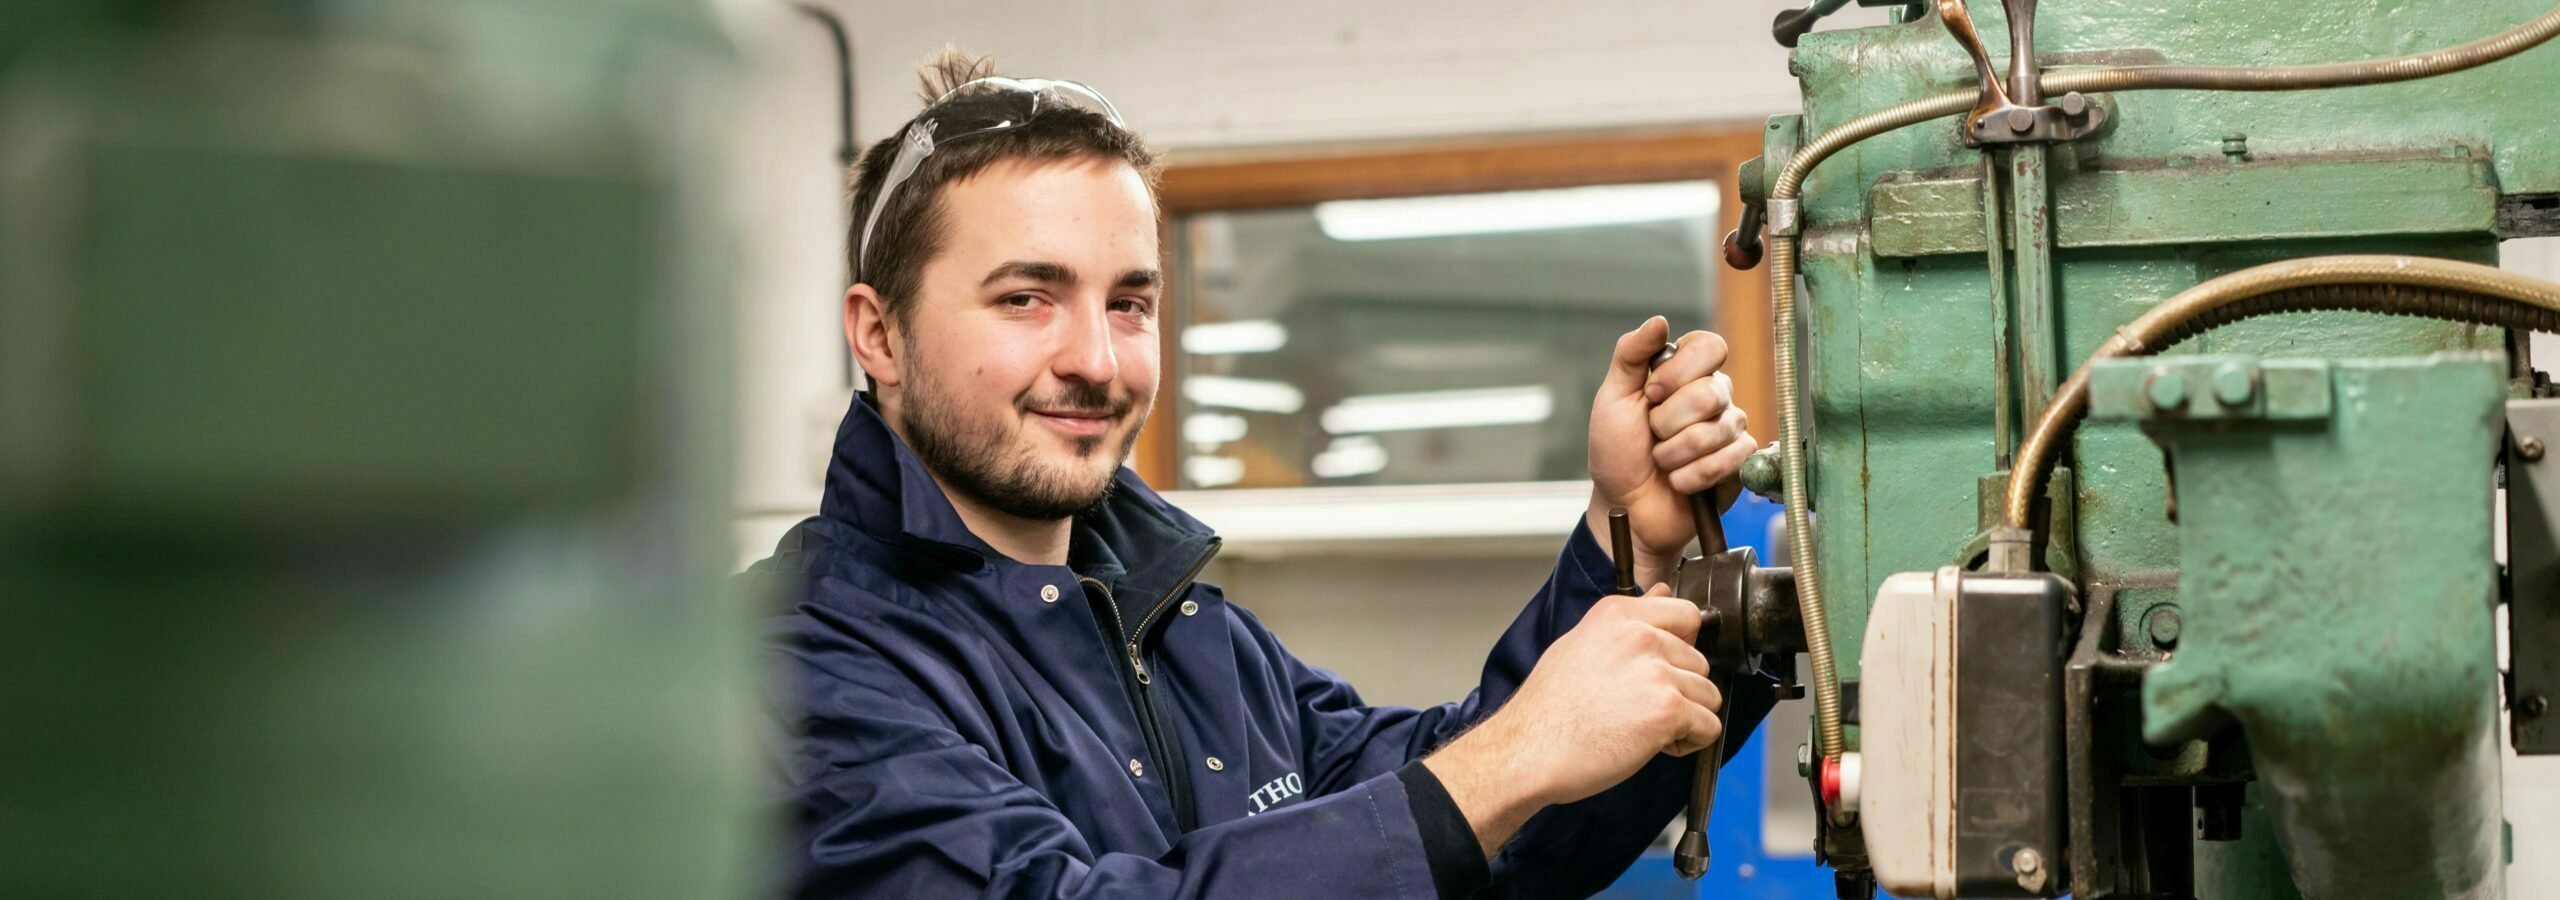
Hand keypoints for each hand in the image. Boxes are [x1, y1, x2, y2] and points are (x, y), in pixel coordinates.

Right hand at [1422, 584, 1725, 855]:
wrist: (1527, 750)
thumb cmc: (1547, 708)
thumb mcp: (1582, 643)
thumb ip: (1629, 621)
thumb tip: (1663, 590)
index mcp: (1618, 614)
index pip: (1686, 613)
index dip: (1682, 646)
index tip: (1661, 669)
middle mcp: (1640, 635)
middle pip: (1700, 660)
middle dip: (1680, 689)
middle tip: (1638, 709)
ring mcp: (1656, 671)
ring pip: (1709, 694)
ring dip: (1686, 717)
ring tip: (1643, 728)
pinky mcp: (1667, 708)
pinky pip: (1709, 725)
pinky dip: (1689, 742)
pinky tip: (1653, 745)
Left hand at [1586, 317, 1754, 584]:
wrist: (1625, 506)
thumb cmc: (1617, 453)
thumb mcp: (1613, 399)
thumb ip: (1631, 355)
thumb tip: (1659, 321)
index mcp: (1686, 373)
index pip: (1710, 347)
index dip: (1679, 373)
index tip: (1651, 395)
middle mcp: (1714, 396)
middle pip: (1710, 393)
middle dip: (1667, 422)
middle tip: (1652, 436)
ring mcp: (1729, 430)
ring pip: (1715, 431)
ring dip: (1674, 454)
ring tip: (1662, 462)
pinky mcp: (1738, 464)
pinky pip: (1728, 461)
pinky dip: (1691, 476)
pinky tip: (1680, 481)